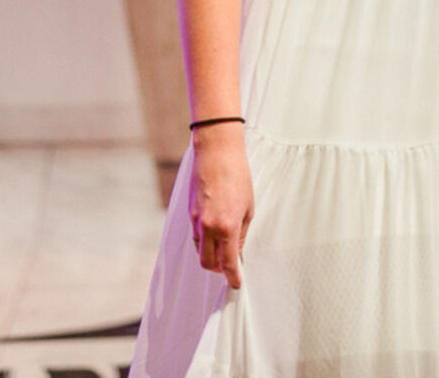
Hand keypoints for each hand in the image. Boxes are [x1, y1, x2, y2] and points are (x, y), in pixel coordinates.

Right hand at [189, 123, 253, 287]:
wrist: (216, 154)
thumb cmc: (237, 177)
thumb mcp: (248, 207)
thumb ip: (242, 233)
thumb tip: (237, 250)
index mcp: (227, 226)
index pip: (227, 262)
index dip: (232, 277)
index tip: (236, 284)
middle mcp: (209, 227)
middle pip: (207, 263)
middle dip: (218, 269)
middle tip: (229, 267)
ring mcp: (196, 220)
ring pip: (200, 250)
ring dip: (210, 254)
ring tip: (223, 247)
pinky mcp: (190, 213)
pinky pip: (196, 235)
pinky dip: (204, 240)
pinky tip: (214, 232)